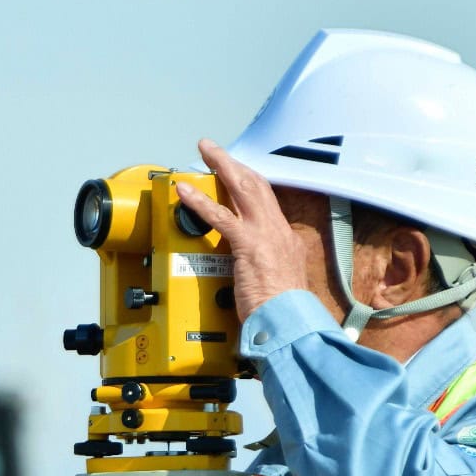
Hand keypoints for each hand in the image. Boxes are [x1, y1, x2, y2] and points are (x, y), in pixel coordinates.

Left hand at [176, 139, 312, 320]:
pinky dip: (200, 202)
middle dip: (235, 164)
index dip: (248, 185)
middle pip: (257, 186)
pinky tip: (184, 192)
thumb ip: (264, 273)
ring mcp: (265, 236)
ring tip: (205, 151)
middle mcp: (278, 232)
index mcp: (286, 241)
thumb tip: (252, 274)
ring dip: (222, 166)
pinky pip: (221, 217)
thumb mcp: (277, 286)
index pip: (267, 204)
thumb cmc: (282, 314)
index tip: (235, 175)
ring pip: (243, 189)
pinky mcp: (249, 245)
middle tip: (215, 150)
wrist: (290, 325)